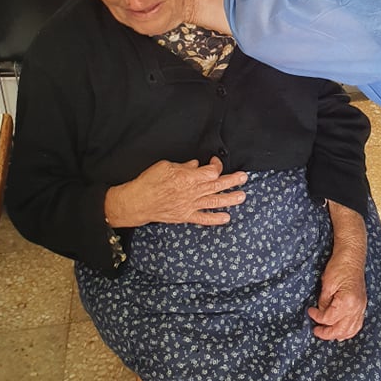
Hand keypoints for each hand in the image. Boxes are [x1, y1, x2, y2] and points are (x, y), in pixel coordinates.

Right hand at [104, 156, 246, 227]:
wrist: (137, 203)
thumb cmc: (149, 182)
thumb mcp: (165, 166)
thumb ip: (183, 166)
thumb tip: (195, 165)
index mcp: (187, 177)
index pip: (210, 171)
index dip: (216, 165)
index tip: (215, 161)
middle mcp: (192, 192)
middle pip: (217, 185)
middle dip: (232, 181)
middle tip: (244, 177)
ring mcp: (190, 205)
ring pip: (214, 201)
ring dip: (230, 199)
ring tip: (242, 196)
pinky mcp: (185, 216)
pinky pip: (203, 218)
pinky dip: (215, 219)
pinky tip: (226, 218)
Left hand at [308, 247, 367, 339]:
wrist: (352, 255)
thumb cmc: (339, 266)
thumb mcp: (327, 284)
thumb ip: (324, 303)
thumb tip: (322, 314)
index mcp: (347, 302)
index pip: (329, 319)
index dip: (317, 317)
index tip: (310, 311)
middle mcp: (357, 308)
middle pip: (341, 329)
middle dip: (327, 333)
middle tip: (316, 330)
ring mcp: (362, 307)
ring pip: (351, 330)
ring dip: (338, 334)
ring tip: (327, 333)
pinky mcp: (362, 305)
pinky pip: (357, 324)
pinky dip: (349, 330)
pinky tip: (342, 331)